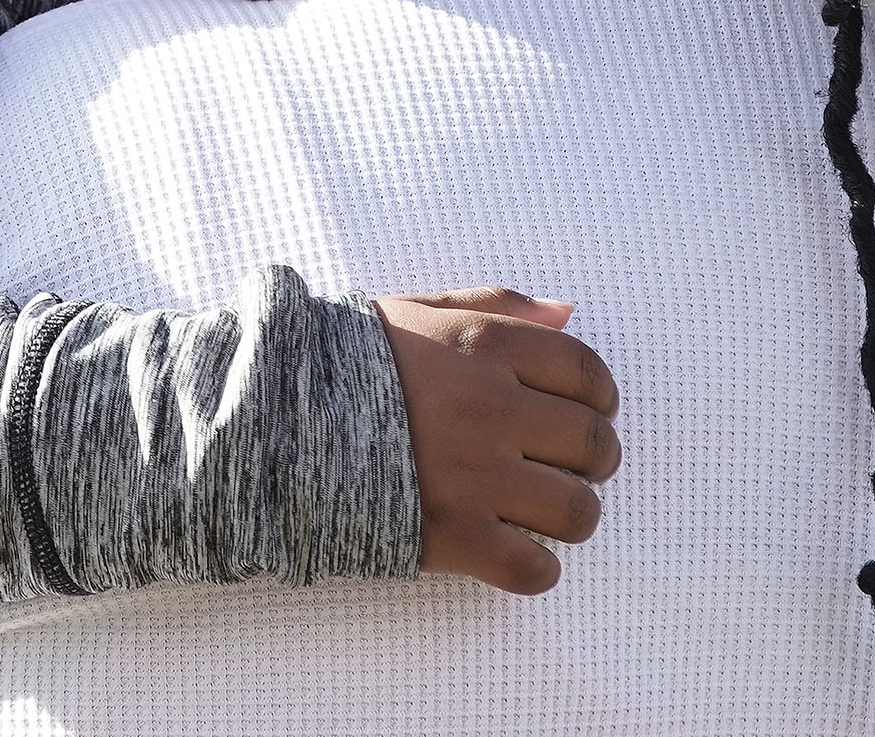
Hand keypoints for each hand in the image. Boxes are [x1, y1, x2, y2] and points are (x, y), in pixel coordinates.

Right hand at [376, 286, 620, 595]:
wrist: (273, 424)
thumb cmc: (347, 364)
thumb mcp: (418, 311)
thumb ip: (496, 305)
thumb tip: (566, 313)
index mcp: (486, 346)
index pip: (586, 373)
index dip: (601, 398)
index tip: (589, 411)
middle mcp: (492, 409)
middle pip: (592, 444)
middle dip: (597, 460)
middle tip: (576, 466)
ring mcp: (476, 476)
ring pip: (576, 512)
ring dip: (574, 516)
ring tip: (550, 512)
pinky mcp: (454, 536)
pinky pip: (533, 569)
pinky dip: (536, 569)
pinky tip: (515, 553)